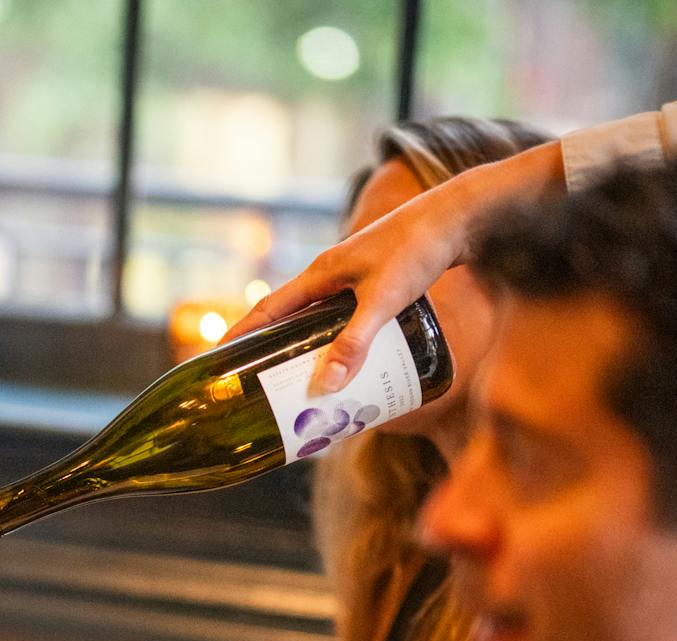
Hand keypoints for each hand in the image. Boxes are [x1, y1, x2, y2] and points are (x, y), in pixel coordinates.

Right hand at [228, 141, 566, 392]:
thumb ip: (354, 343)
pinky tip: (345, 358)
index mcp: (320, 275)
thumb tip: (324, 387)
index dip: (241, 337)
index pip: (267, 311)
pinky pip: (342, 316)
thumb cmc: (419, 250)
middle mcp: (329, 274)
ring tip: (299, 380)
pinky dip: (334, 338)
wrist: (459, 217)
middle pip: (287, 317)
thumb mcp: (384, 300)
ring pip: (316, 318)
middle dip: (270, 350)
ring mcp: (352, 276)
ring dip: (305, 346)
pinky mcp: (375, 280)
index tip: (218, 361)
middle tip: (258, 385)